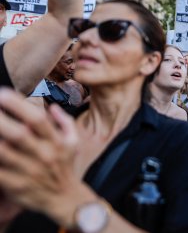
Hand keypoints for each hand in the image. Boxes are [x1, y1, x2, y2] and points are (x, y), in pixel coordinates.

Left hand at [0, 89, 79, 223]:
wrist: (66, 200)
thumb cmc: (66, 167)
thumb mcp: (74, 143)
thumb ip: (65, 122)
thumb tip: (51, 106)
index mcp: (56, 142)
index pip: (38, 119)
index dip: (18, 105)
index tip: (2, 93)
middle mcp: (43, 155)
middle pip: (18, 134)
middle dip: (0, 120)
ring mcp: (29, 172)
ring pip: (3, 153)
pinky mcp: (17, 186)